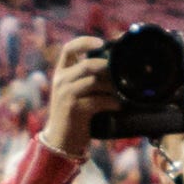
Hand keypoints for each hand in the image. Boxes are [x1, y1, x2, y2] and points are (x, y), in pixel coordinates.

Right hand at [41, 36, 118, 159]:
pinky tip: (118, 106)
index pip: (69, 49)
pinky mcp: (74, 109)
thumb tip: (112, 66)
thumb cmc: (74, 115)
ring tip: (122, 93)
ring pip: (95, 82)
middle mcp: (61, 80)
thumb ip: (86, 78)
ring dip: (112, 87)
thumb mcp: (74, 92)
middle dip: (108, 68)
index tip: (101, 42)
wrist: (60, 141)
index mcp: (61, 73)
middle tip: (121, 75)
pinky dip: (112, 102)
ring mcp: (66, 94)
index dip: (85, 42)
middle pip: (88, 65)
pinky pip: (98, 100)